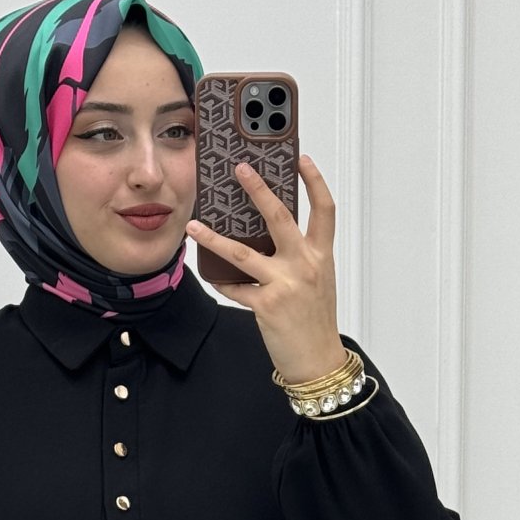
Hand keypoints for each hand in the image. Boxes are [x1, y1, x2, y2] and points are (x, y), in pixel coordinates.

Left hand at [185, 154, 345, 384]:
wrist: (318, 360)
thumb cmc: (316, 321)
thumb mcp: (316, 281)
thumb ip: (299, 256)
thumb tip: (267, 235)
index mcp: (321, 255)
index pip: (324, 209)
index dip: (314, 181)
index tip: (300, 159)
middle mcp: (305, 265)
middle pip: (279, 217)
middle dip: (258, 189)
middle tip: (240, 168)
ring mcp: (285, 284)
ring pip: (242, 252)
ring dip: (214, 238)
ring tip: (194, 225)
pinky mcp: (266, 305)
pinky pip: (235, 288)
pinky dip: (221, 282)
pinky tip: (209, 274)